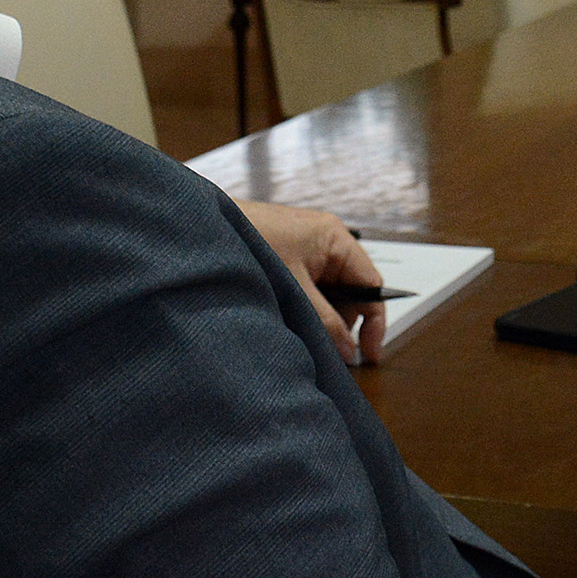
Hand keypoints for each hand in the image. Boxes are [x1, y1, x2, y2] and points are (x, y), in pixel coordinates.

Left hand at [232, 198, 385, 365]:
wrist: (202, 225)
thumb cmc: (249, 240)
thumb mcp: (293, 287)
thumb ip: (324, 320)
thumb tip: (348, 350)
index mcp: (336, 239)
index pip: (372, 284)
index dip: (374, 321)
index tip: (369, 352)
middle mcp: (326, 243)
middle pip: (352, 292)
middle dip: (343, 323)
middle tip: (329, 351)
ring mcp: (308, 251)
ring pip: (330, 294)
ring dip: (322, 317)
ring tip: (302, 334)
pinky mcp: (290, 259)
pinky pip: (310, 289)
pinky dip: (306, 308)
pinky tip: (290, 321)